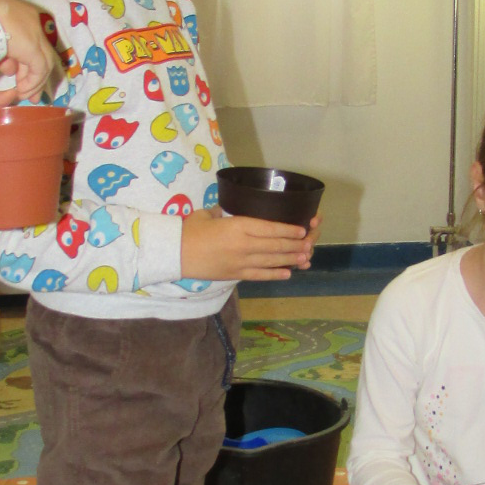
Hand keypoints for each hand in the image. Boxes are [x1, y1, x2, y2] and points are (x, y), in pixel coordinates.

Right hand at [0, 0, 56, 99]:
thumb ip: (3, 52)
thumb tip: (10, 68)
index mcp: (22, 15)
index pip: (32, 43)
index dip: (28, 64)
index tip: (21, 79)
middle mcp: (33, 22)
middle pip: (42, 53)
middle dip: (35, 76)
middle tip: (30, 95)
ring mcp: (35, 32)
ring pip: (45, 61)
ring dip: (34, 82)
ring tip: (23, 95)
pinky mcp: (32, 44)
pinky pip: (39, 68)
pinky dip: (33, 82)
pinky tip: (22, 91)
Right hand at [180, 209, 318, 281]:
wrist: (174, 254)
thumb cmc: (189, 230)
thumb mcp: (209, 214)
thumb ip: (225, 212)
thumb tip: (232, 208)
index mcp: (237, 226)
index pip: (270, 228)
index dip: (288, 230)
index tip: (301, 230)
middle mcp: (243, 245)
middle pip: (275, 246)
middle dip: (295, 245)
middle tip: (309, 245)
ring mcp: (240, 262)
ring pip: (271, 261)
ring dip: (290, 260)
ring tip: (305, 258)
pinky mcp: (235, 275)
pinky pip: (259, 275)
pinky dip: (275, 274)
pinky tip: (287, 273)